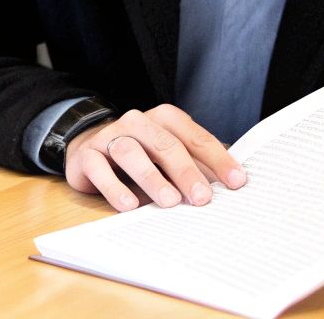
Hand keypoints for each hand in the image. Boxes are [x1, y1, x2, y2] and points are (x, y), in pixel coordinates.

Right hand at [63, 104, 244, 211]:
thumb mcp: (171, 158)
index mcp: (164, 118)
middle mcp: (137, 122)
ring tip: (169, 202)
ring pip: (130, 152)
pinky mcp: (86, 155)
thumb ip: (198, 167)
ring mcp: (110, 136)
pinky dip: (115, 187)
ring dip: (151, 178)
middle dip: (186, 171)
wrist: (90, 150)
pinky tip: (130, 205)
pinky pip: (99, 169)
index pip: (195, 137)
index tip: (237, 182)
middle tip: (202, 198)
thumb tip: (234, 187)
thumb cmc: (143, 157)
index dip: (218, 159)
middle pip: (164, 144)